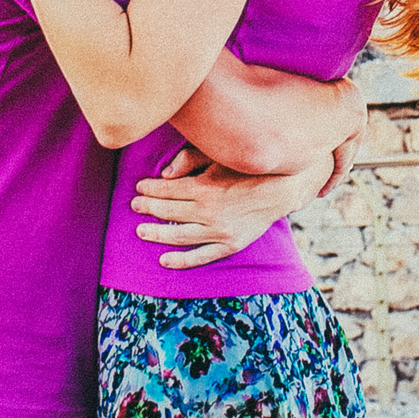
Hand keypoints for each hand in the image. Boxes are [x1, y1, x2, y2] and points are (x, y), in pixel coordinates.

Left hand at [132, 150, 328, 269]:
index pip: (168, 189)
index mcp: (205, 188)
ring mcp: (219, 231)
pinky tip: (164, 260)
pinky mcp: (230, 244)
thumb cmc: (248, 169)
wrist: (282, 189)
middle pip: (170, 211)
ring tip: (141, 230)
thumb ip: (191, 160)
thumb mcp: (220, 157)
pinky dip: (182, 260)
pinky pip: (201, 256)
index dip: (150, 188)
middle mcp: (209, 212)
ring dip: (157, 233)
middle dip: (149, 207)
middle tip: (135, 205)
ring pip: (179, 235)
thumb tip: (165, 173)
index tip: (139, 187)